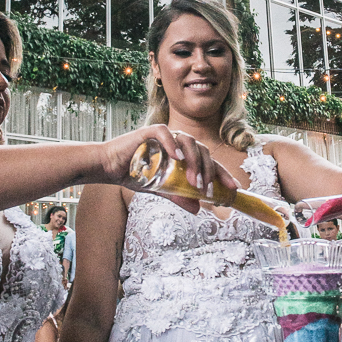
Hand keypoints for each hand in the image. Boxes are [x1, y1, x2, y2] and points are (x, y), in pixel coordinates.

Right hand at [99, 124, 238, 208]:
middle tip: (208, 190)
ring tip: (195, 181)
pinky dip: (172, 144)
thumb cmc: (133, 174)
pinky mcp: (147, 132)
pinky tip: (177, 158)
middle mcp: (176, 142)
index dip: (222, 172)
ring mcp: (163, 135)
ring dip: (194, 161)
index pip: (207, 160)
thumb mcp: (160, 189)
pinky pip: (164, 133)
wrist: (108, 167)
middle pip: (202, 150)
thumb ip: (178, 195)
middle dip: (209, 170)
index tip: (233, 188)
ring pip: (188, 141)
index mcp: (182, 153)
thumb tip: (198, 209)